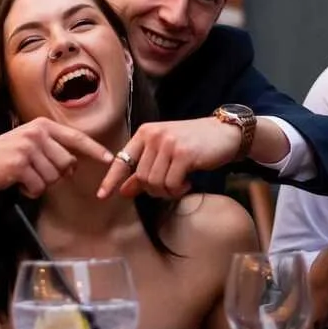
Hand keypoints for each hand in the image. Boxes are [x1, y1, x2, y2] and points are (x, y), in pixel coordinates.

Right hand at [0, 118, 114, 196]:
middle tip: (34, 171)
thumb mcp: (29, 144)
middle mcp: (37, 134)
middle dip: (54, 174)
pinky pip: (38, 188)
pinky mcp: (19, 165)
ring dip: (40, 184)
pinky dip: (29, 191)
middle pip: (66, 164)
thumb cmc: (4, 155)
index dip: (94, 150)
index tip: (109, 159)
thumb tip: (73, 166)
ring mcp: (28, 149)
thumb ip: (52, 150)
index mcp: (42, 126)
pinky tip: (16, 182)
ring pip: (53, 178)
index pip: (75, 138)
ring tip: (22, 175)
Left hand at [98, 117, 241, 199]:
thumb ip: (145, 170)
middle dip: (154, 189)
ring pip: (155, 183)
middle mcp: (154, 135)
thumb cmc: (194, 144)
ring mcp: (168, 144)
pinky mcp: (183, 154)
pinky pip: (171, 184)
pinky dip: (179, 189)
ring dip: (168, 191)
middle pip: (142, 177)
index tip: (102, 196)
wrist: (225, 133)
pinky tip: (189, 180)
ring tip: (181, 184)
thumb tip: (124, 191)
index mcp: (145, 132)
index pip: (123, 159)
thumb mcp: (166, 153)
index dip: (112, 179)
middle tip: (171, 186)